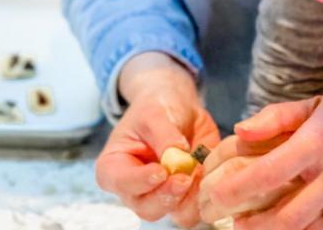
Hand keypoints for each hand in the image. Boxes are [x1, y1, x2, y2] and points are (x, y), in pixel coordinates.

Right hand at [95, 53, 219, 227]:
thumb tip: (177, 154)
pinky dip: (205, 194)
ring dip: (190, 197)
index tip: (160, 171)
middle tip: (183, 177)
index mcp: (114, 167)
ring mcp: (161, 196)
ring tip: (198, 171)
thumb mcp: (154, 113)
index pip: (121, 182)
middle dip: (167, 196)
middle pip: (147, 208)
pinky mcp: (185, 197)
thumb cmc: (156, 108)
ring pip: (175, 214)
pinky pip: (197, 208)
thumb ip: (163, 134)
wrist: (178, 109)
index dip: (140, 181)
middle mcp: (135, 189)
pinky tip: (207, 172)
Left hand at [210, 75, 322, 229]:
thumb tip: (239, 133)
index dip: (235, 190)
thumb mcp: (316, 103)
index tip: (214, 196)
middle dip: (252, 227)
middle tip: (232, 223)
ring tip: (257, 225)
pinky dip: (312, 226)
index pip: (268, 174)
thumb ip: (275, 118)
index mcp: (319, 141)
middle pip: (286, 218)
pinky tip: (299, 217)